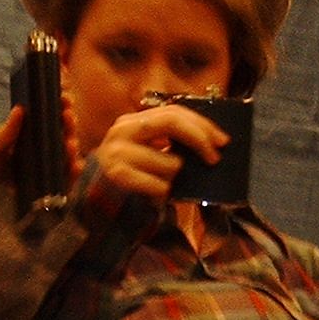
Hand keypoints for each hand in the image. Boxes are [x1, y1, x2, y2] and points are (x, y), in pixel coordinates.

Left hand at [0, 91, 80, 187]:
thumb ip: (4, 132)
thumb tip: (19, 109)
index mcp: (33, 129)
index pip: (53, 112)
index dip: (62, 103)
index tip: (64, 95)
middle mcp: (46, 144)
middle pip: (65, 130)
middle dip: (69, 122)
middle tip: (67, 115)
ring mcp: (51, 163)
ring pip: (69, 152)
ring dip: (73, 145)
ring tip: (70, 143)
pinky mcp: (54, 182)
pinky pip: (69, 177)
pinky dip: (76, 171)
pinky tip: (77, 165)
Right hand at [94, 103, 227, 203]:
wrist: (96, 207)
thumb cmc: (132, 180)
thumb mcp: (150, 154)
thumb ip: (171, 143)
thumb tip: (212, 144)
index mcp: (133, 121)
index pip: (173, 112)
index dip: (201, 124)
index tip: (222, 141)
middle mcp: (122, 130)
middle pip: (171, 122)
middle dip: (199, 139)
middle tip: (215, 157)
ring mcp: (117, 151)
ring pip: (170, 162)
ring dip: (175, 178)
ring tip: (163, 184)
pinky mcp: (117, 175)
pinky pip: (160, 185)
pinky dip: (163, 194)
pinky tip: (153, 195)